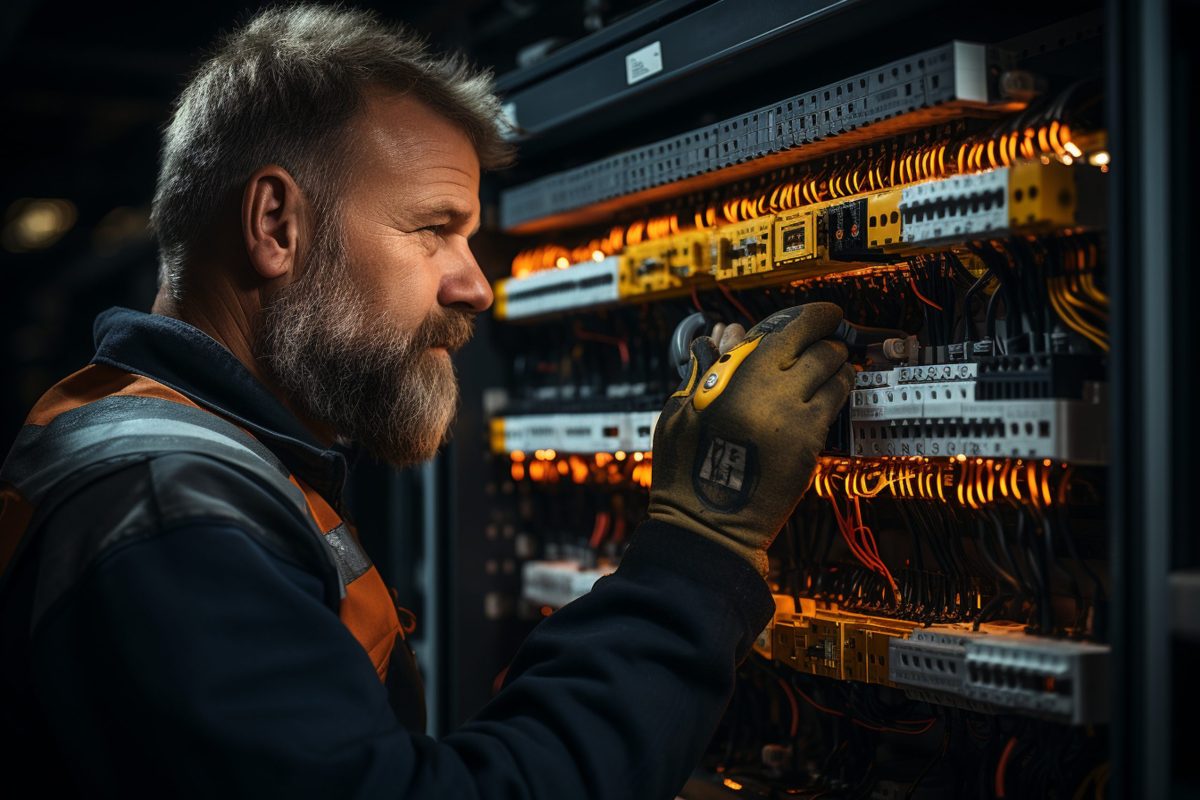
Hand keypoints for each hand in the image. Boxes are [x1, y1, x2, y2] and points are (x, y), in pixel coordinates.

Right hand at [648, 303, 854, 574]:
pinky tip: (830, 393)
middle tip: (828, 338)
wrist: (707, 523)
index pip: (788, 330)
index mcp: (736, 377)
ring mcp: (796, 419)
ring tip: (833, 365)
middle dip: (828, 338)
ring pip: (835, 374)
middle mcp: (772, 392)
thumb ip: (704, 369)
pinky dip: (837, 392)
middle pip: (819, 347)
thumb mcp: (679, 411)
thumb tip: (726, 334)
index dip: (813, 315)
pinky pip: (835, 405)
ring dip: (838, 364)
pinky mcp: (810, 445)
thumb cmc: (686, 469)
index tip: (823, 313)